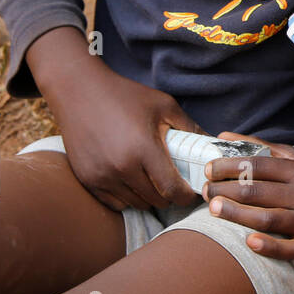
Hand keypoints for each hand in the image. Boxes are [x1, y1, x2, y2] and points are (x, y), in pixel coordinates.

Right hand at [35, 33, 201, 210]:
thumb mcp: (164, 105)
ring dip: (149, 197)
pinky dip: (128, 197)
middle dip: (170, 196)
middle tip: (176, 183)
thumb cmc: (125, 95)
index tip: (193, 191)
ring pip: (135, 204)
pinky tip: (134, 180)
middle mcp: (120, 168)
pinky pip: (114, 202)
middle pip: (155, 200)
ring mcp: (101, 176)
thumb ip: (190, 127)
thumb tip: (213, 145)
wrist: (79, 90)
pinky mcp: (87, 180)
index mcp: (143, 150)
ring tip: (155, 180)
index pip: (171, 190)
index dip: (186, 196)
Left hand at [201, 133, 293, 258]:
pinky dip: (270, 246)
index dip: (229, 166)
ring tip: (213, 209)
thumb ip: (263, 148)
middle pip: (257, 191)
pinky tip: (249, 242)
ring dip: (236, 214)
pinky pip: (291, 249)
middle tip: (204, 191)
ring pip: (268, 218)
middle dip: (225, 190)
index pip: (258, 165)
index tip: (208, 169)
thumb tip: (224, 137)